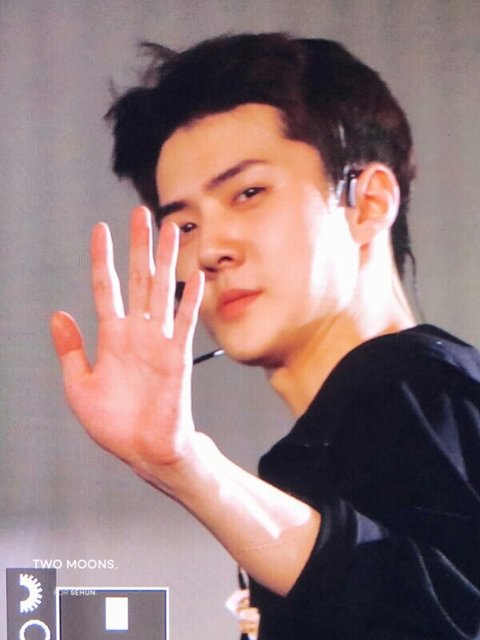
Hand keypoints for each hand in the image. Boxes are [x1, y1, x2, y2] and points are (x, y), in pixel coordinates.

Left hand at [50, 206, 203, 479]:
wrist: (143, 450)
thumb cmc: (113, 424)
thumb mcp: (79, 386)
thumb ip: (70, 349)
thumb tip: (57, 314)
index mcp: (112, 337)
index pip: (107, 287)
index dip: (103, 259)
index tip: (99, 230)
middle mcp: (137, 332)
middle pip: (139, 278)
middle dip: (139, 245)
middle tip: (140, 214)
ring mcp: (158, 341)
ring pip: (162, 290)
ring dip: (166, 259)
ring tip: (170, 229)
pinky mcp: (177, 356)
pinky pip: (184, 321)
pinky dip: (189, 298)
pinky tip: (194, 274)